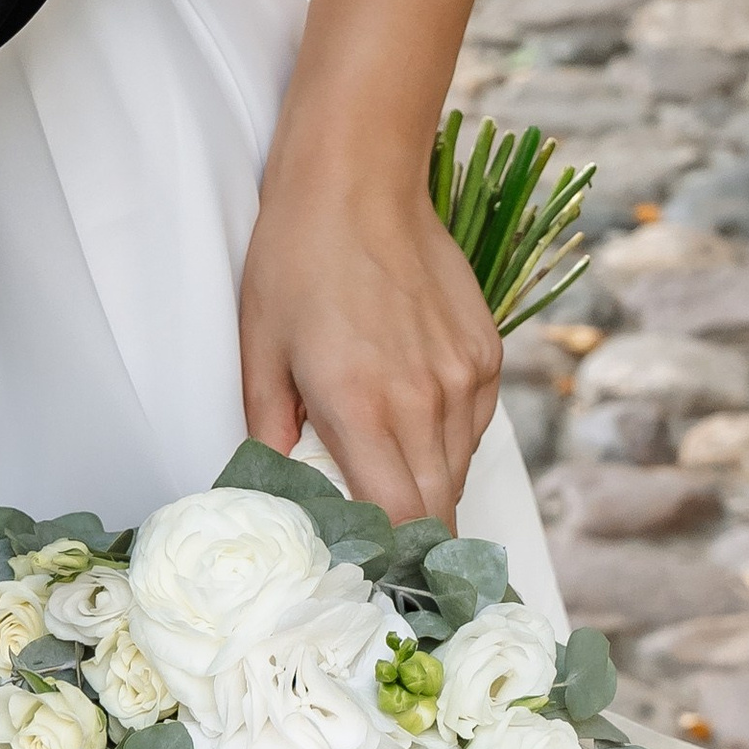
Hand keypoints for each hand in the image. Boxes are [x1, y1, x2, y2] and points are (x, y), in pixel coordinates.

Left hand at [237, 153, 498, 526]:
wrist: (358, 180)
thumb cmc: (297, 257)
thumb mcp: (261, 346)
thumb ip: (269, 426)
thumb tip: (280, 481)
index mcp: (362, 409)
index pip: (398, 521)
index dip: (391, 556)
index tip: (373, 567)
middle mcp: (425, 402)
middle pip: (438, 509)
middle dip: (415, 538)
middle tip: (388, 546)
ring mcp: (465, 378)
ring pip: (459, 467)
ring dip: (431, 484)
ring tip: (395, 473)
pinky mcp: (487, 353)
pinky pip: (476, 423)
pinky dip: (450, 436)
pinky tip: (417, 414)